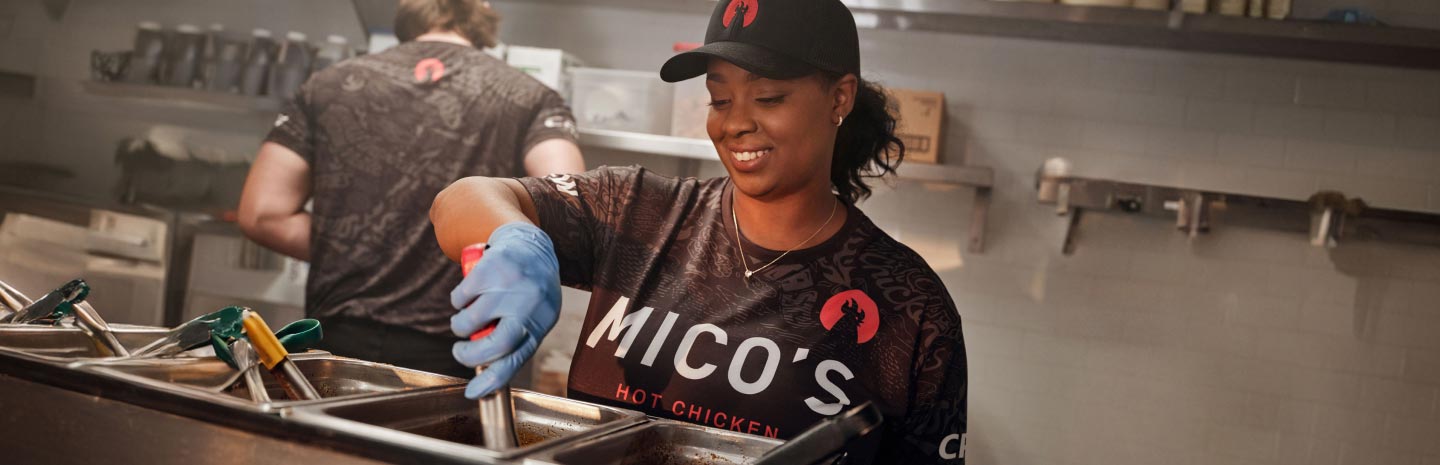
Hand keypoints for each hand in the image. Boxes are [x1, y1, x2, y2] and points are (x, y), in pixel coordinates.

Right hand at [450, 222, 561, 397]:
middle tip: (459, 352)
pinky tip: (468, 295)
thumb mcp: (533, 316)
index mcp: (540, 323)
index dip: (493, 380)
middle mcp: (528, 305)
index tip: (473, 393)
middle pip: (495, 344)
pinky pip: (460, 298)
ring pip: (469, 322)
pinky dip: (457, 302)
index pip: (517, 359)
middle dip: (469, 355)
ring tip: (465, 319)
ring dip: (460, 326)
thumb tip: (484, 372)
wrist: (532, 246)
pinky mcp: (490, 269)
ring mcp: (509, 287)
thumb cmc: (529, 291)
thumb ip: (514, 340)